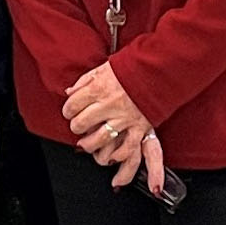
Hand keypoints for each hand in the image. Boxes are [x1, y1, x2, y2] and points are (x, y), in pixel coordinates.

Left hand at [60, 64, 155, 183]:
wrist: (158, 69)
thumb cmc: (131, 68)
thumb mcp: (104, 68)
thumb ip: (85, 81)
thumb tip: (69, 92)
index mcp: (99, 88)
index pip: (72, 105)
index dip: (67, 110)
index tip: (70, 112)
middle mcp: (109, 104)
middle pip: (81, 123)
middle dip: (76, 126)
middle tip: (78, 126)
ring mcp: (125, 118)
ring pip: (99, 139)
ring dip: (89, 144)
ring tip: (86, 144)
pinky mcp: (139, 127)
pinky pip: (126, 148)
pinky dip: (117, 155)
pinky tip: (111, 157)